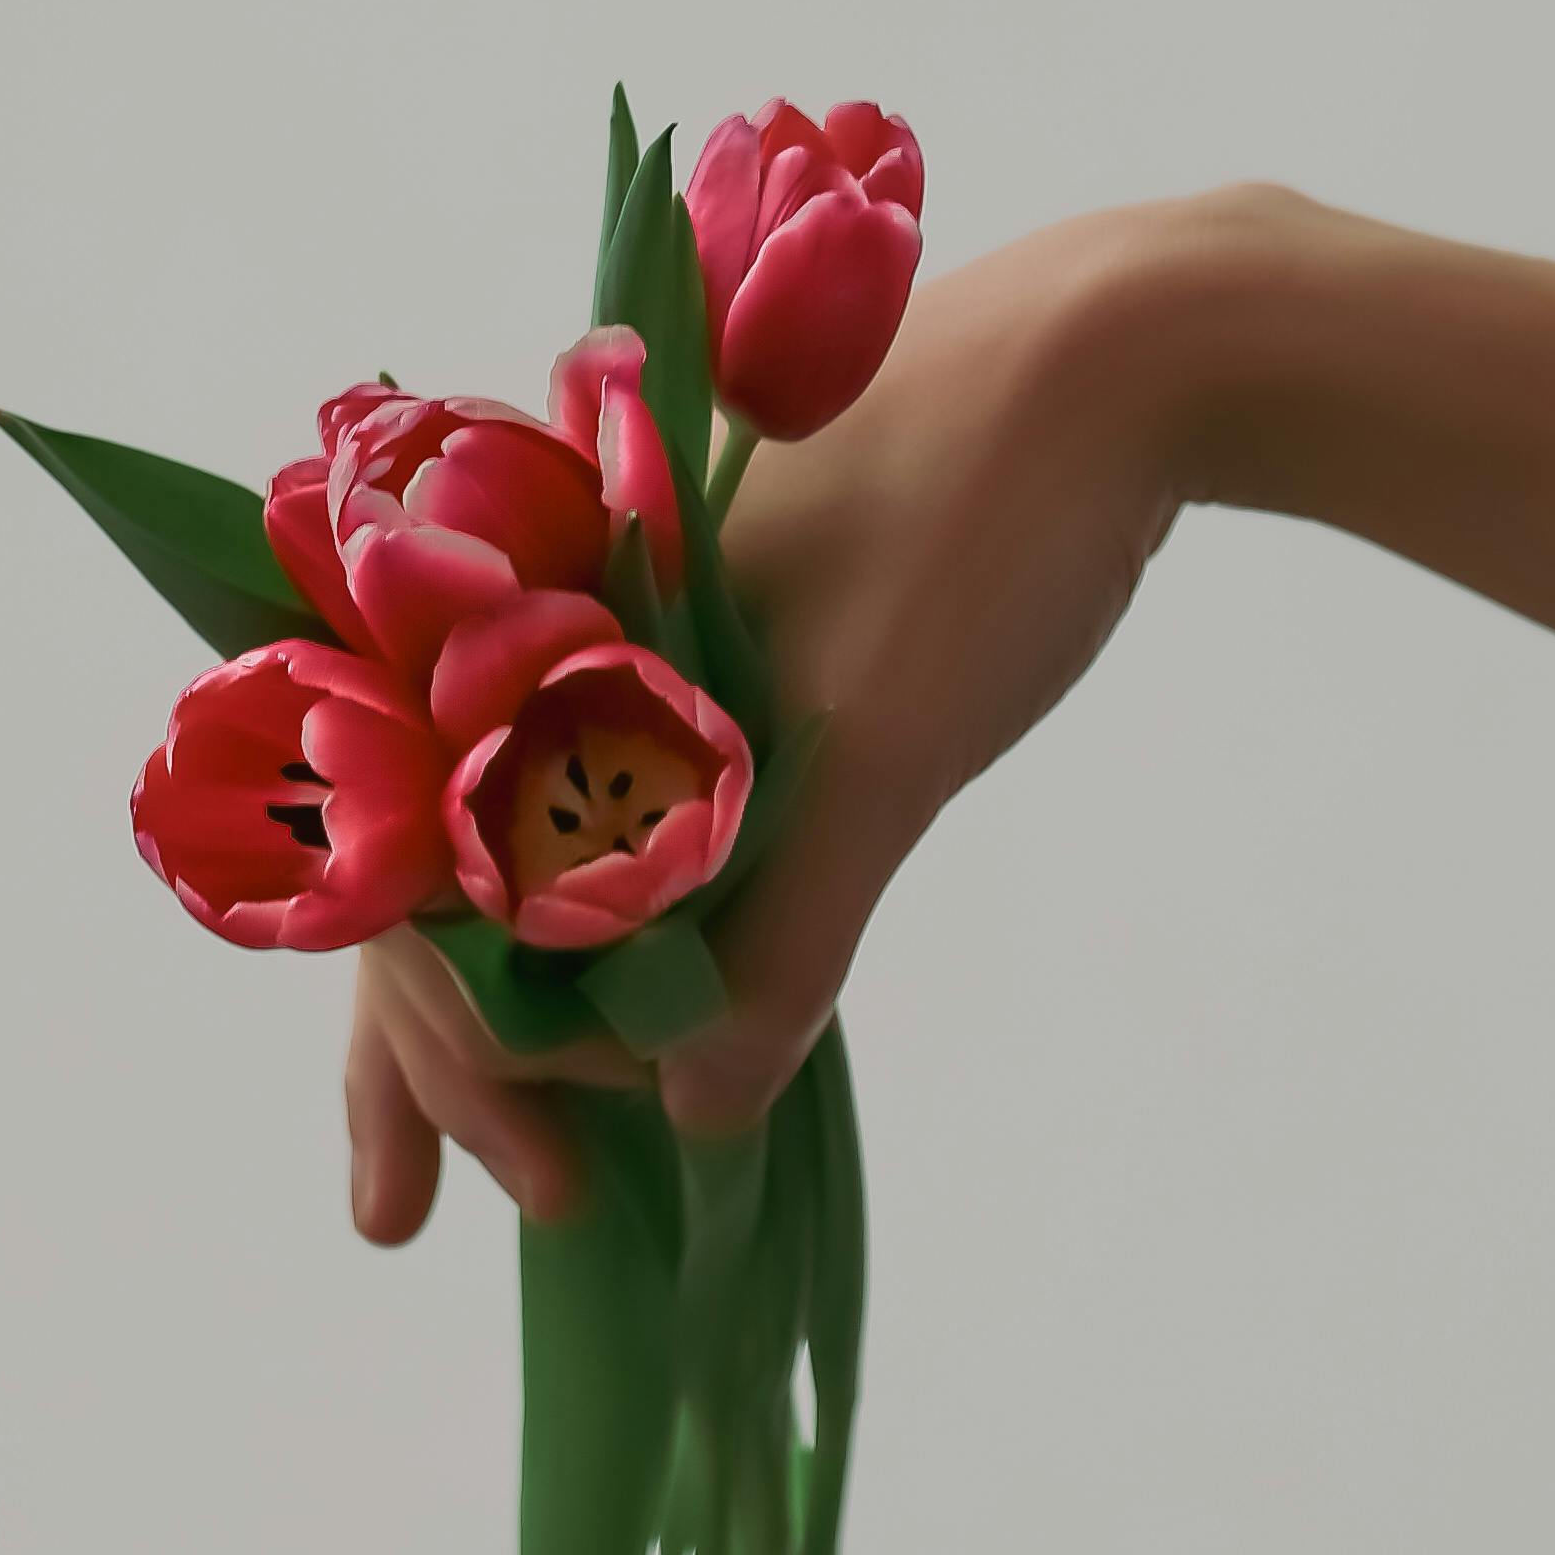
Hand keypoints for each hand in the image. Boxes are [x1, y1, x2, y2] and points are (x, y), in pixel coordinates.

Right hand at [340, 197, 1222, 1234]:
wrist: (1131, 341)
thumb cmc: (986, 513)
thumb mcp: (885, 746)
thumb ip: (786, 933)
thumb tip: (692, 1110)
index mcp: (553, 617)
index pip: (424, 863)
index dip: (445, 1036)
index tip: (525, 1168)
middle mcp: (568, 618)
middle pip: (435, 858)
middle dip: (433, 1046)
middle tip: (422, 1214)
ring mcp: (648, 628)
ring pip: (527, 832)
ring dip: (514, 994)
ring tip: (524, 1154)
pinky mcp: (744, 633)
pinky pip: (628, 796)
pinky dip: (616, 915)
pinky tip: (638, 1007)